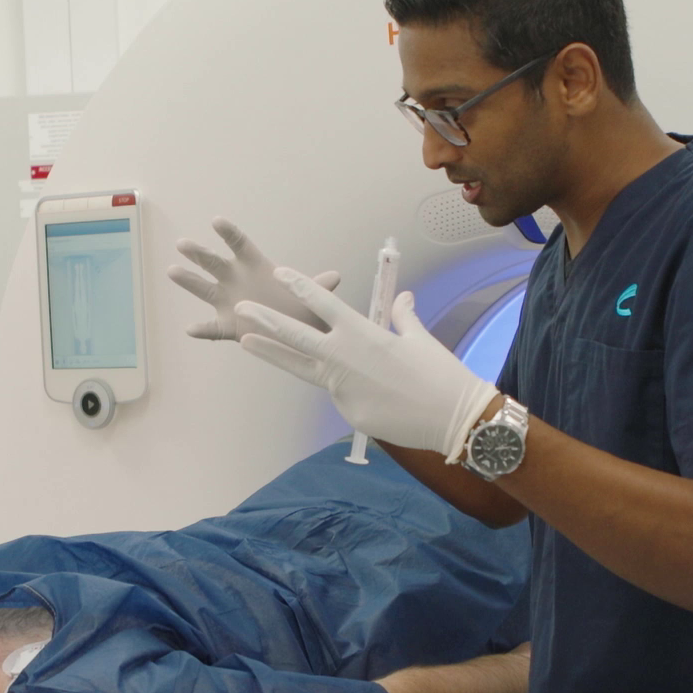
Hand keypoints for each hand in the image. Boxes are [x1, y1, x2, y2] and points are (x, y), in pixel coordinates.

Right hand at [168, 217, 340, 340]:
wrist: (297, 332)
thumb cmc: (302, 307)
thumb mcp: (312, 297)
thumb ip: (317, 286)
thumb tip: (335, 277)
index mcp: (255, 266)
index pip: (239, 245)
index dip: (228, 233)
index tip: (216, 221)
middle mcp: (236, 280)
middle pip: (213, 263)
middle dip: (198, 253)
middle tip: (182, 244)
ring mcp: (228, 302)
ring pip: (204, 289)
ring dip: (188, 280)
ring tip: (172, 271)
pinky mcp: (227, 326)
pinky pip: (211, 328)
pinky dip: (201, 330)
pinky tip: (190, 330)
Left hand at [235, 268, 497, 459]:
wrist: (452, 418)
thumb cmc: (439, 374)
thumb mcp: (420, 339)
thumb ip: (403, 317)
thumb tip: (403, 297)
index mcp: (361, 333)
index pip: (323, 304)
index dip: (301, 287)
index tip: (281, 274)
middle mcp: (344, 357)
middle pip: (295, 335)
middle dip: (265, 320)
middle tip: (241, 307)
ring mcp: (341, 387)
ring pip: (303, 368)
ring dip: (273, 354)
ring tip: (244, 341)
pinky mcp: (347, 412)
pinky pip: (342, 397)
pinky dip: (350, 393)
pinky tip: (378, 399)